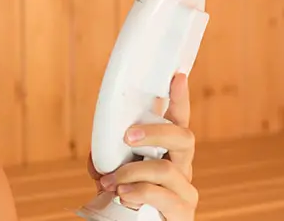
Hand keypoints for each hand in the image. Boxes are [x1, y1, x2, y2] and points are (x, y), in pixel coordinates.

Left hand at [86, 72, 198, 219]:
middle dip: (155, 132)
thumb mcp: (113, 175)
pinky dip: (138, 192)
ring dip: (131, 173)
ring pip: (167, 169)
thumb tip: (98, 151)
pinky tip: (122, 196)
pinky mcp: (182, 212)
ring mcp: (184, 190)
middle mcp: (181, 168)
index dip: (180, 99)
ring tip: (111, 183)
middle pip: (183, 137)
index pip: (177, 121)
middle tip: (127, 136)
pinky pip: (162, 195)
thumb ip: (108, 160)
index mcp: (167, 154)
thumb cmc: (127, 200)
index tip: (178, 76)